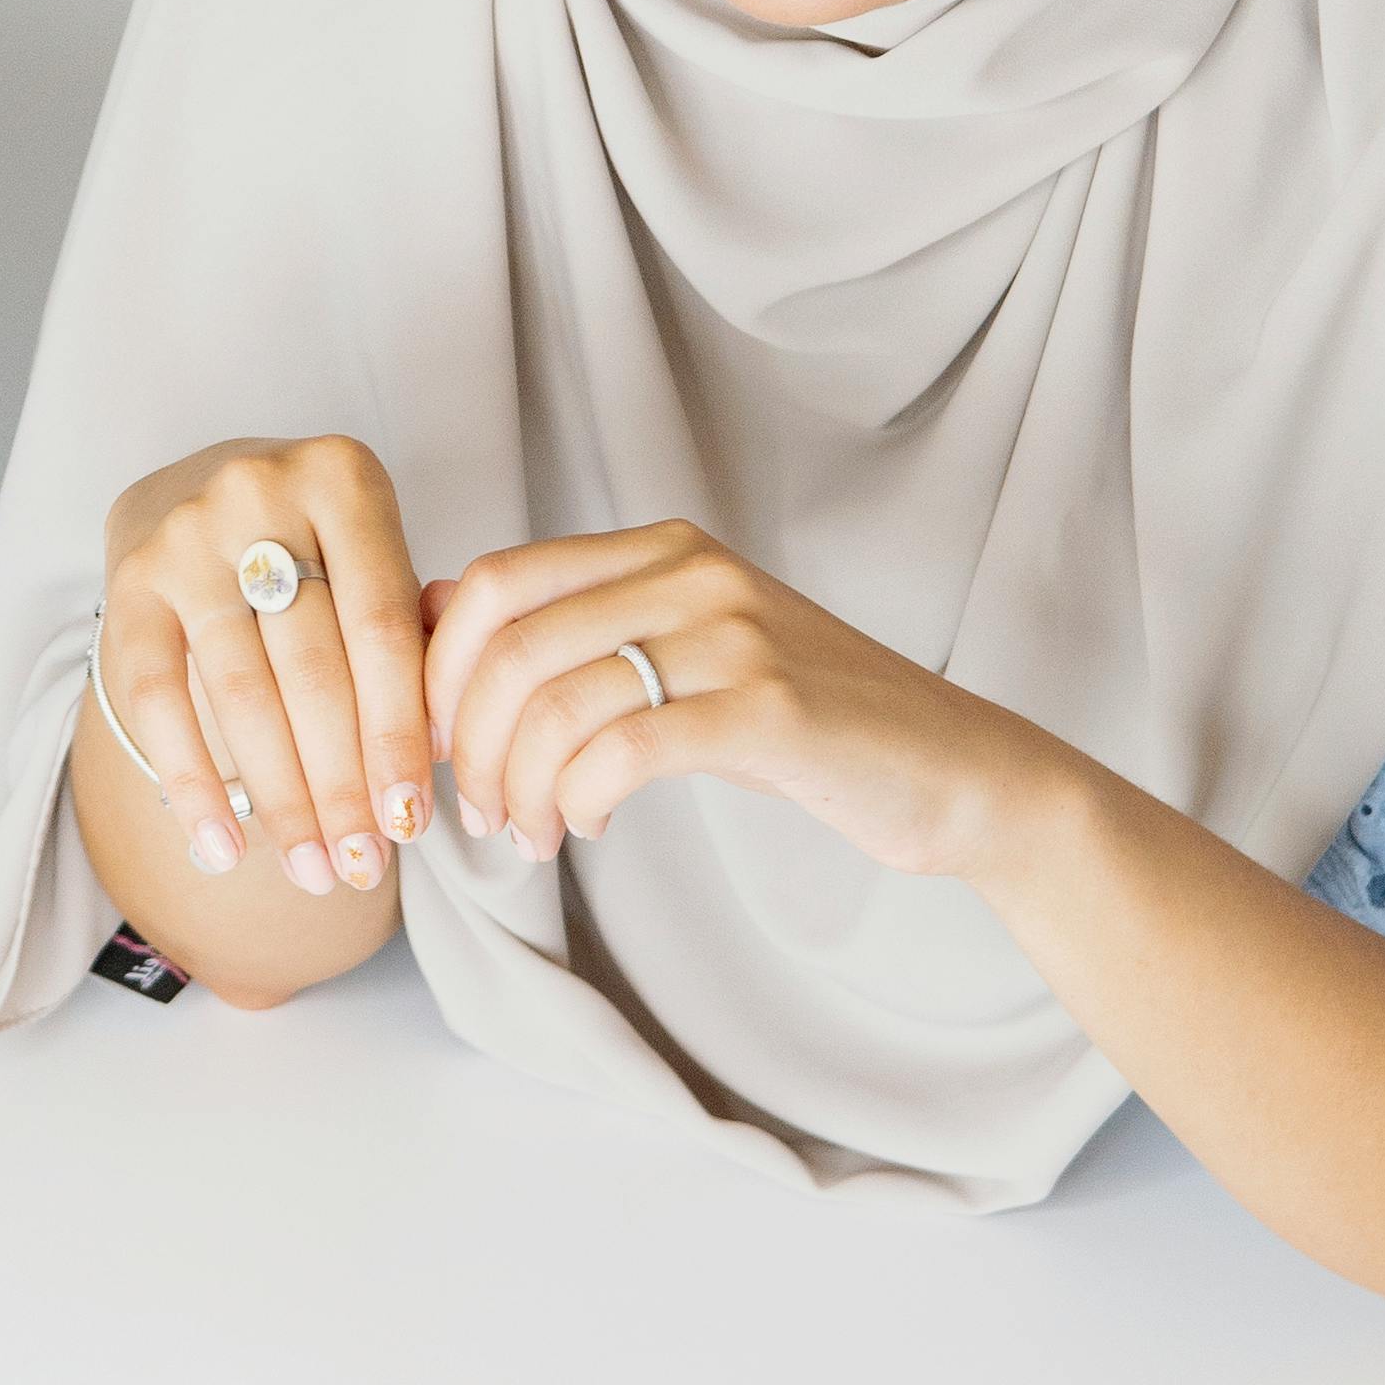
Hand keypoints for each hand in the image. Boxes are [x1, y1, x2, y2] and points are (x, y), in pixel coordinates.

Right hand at [92, 436, 435, 902]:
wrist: (190, 489)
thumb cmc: (312, 547)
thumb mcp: (372, 562)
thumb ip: (415, 642)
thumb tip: (447, 758)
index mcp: (343, 478)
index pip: (384, 629)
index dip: (399, 733)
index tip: (412, 821)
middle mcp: (260, 491)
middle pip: (313, 669)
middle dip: (342, 785)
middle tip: (362, 866)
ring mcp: (185, 534)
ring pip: (242, 693)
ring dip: (281, 799)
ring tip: (312, 873)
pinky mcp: (128, 578)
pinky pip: (157, 698)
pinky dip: (194, 783)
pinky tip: (224, 847)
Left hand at [423, 519, 1033, 885]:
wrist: (954, 770)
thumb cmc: (807, 722)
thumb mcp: (685, 654)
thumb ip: (575, 630)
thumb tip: (430, 614)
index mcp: (664, 549)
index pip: (497, 583)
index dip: (439, 670)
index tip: (433, 746)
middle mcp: (694, 573)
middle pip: (512, 646)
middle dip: (466, 744)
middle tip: (478, 813)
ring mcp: (735, 635)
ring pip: (557, 704)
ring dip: (518, 788)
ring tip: (533, 835)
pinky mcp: (769, 710)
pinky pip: (621, 753)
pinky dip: (579, 801)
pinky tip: (592, 828)